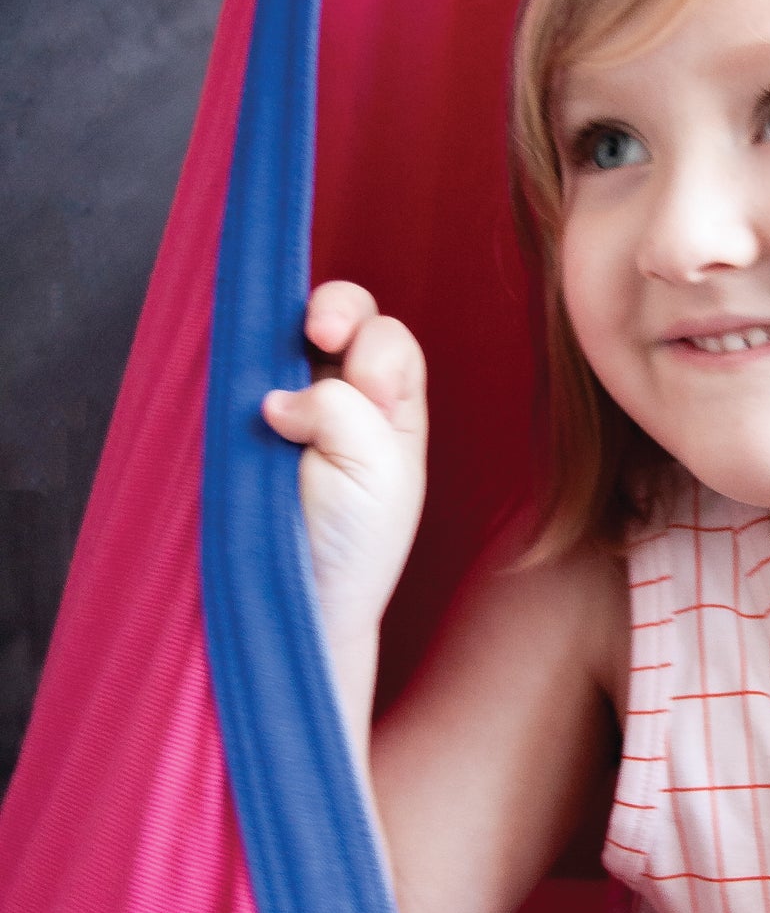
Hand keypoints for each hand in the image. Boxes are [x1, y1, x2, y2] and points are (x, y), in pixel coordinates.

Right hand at [261, 281, 427, 648]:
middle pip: (341, 318)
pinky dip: (236, 368)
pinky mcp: (234, 425)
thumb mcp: (378, 470)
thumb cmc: (353, 543)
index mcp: (392, 406)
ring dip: (279, 334)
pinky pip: (233, 376)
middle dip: (334, 310)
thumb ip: (343, 410)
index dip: (374, 344)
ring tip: (281, 362)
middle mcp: (343, 396)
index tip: (362, 379)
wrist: (298, 603)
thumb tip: (276, 398)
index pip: (387, 338)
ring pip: (283, 337)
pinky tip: (240, 387)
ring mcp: (286, 406)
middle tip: (318, 333)